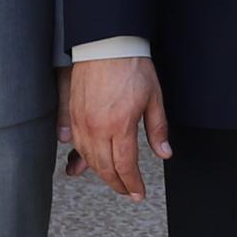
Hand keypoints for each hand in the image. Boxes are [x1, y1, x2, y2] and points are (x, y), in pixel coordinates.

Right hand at [66, 51, 173, 200]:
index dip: (132, 184)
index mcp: (120, 125)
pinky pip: (77, 144)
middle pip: (105, 168)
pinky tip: (91, 162)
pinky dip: (85, 158)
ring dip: (100, 173)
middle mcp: (98, 127)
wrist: (106, 44)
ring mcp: (82, 121)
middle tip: (128, 191)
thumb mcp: (154, 98)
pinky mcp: (72, 114)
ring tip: (114, 180)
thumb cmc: (132, 66)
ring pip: (88, 159)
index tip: (138, 193)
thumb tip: (164, 154)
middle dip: (117, 184)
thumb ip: (157, 129)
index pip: (125, 166)